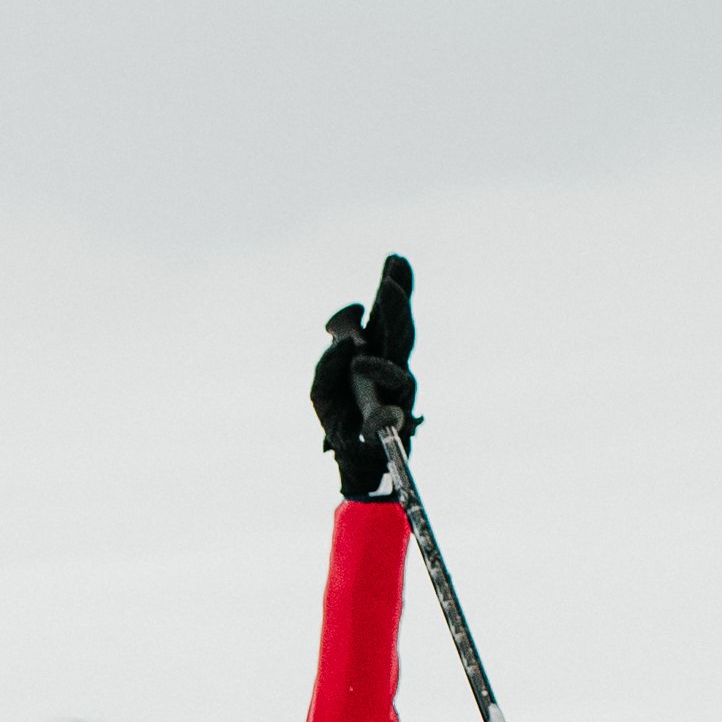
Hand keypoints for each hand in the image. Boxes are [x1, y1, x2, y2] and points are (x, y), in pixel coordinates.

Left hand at [311, 254, 418, 497]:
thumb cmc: (339, 421)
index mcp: (374, 352)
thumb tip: (344, 345)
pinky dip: (376, 371)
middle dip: (397, 292)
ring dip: (395, 314)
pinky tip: (360, 360)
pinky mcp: (401, 408)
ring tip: (386, 289)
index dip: (392, 287)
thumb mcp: (321, 391)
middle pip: (398, 323)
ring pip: (401, 344)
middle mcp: (390, 363)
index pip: (384, 316)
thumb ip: (326, 366)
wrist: (351, 462)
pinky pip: (393, 386)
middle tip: (394, 264)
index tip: (394, 259)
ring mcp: (399, 384)